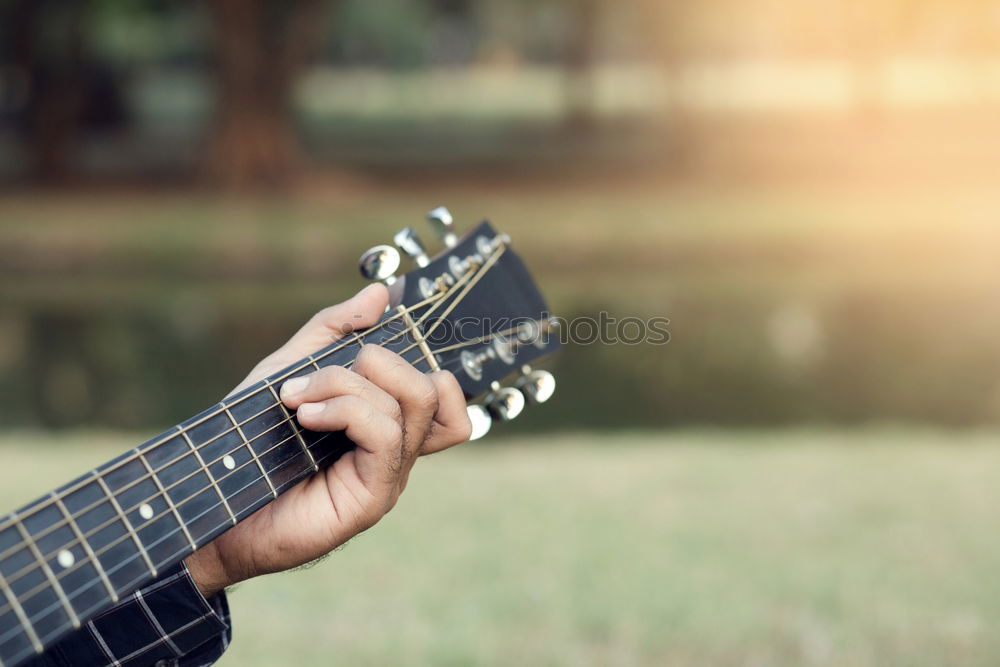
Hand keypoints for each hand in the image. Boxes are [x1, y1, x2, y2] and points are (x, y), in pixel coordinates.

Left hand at [184, 284, 472, 595]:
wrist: (209, 503)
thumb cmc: (249, 442)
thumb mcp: (290, 367)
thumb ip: (335, 331)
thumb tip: (380, 293)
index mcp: (387, 423)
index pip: (446, 392)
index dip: (422, 356)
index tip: (366, 341)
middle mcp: (397, 450)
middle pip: (437, 388)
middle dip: (378, 360)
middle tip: (318, 374)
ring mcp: (390, 476)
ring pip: (411, 404)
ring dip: (346, 384)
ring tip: (296, 398)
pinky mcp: (373, 497)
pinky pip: (386, 435)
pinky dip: (346, 410)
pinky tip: (305, 415)